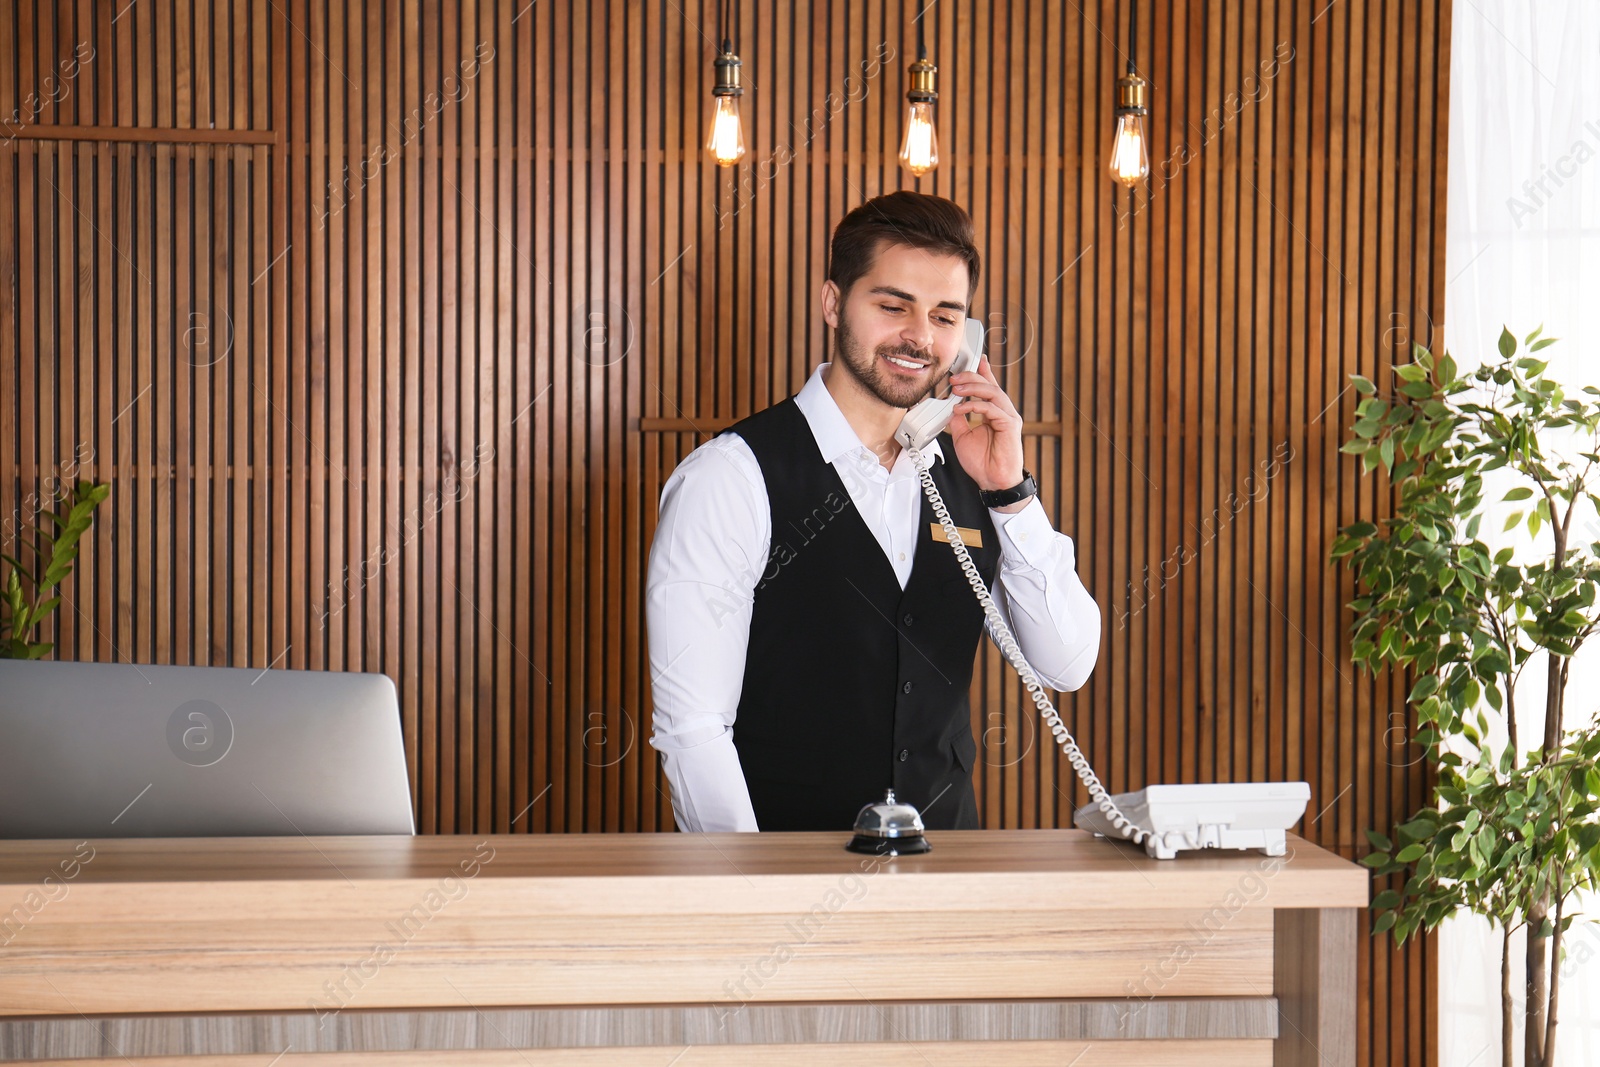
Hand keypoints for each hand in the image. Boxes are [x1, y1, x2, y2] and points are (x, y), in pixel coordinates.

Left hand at [945, 355, 1025, 492]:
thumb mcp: (963, 436)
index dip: (982, 371)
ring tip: (956, 388)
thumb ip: (959, 420)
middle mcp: (1003, 412)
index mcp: (993, 413)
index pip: (989, 387)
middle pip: (990, 385)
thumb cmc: (983, 463)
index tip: (973, 360)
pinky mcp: (1010, 425)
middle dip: (971, 377)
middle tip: (954, 377)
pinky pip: (992, 409)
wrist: (993, 481)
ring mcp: (1008, 417)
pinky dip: (975, 405)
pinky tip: (962, 408)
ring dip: (973, 387)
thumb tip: (948, 407)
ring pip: (993, 392)